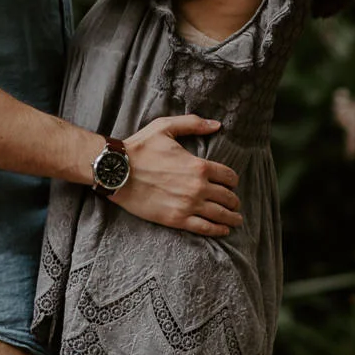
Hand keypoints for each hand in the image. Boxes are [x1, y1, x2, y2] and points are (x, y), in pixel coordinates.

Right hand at [110, 116, 242, 237]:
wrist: (117, 171)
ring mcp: (188, 205)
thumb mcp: (165, 128)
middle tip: (236, 205)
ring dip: (232, 218)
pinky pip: (204, 228)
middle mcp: (198, 187)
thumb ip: (193, 124)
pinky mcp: (176, 219)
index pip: (228, 176)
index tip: (232, 184)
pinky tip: (223, 230)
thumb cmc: (140, 148)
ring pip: (220, 215)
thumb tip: (216, 125)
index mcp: (199, 166)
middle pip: (227, 197)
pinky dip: (217, 230)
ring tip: (236, 220)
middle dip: (234, 201)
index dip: (233, 180)